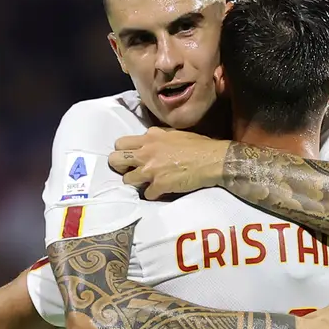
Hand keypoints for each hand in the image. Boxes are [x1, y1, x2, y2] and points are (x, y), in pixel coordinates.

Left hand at [107, 128, 229, 199]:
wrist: (213, 159)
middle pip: (115, 159)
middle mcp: (146, 152)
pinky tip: (160, 191)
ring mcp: (151, 169)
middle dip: (119, 167)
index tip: (129, 157)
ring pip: (126, 180)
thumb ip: (156, 137)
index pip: (120, 143)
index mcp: (149, 137)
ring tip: (145, 183)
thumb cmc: (198, 145)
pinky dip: (153, 194)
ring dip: (135, 183)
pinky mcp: (159, 185)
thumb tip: (148, 140)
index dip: (122, 152)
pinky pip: (146, 194)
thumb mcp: (173, 134)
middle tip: (129, 170)